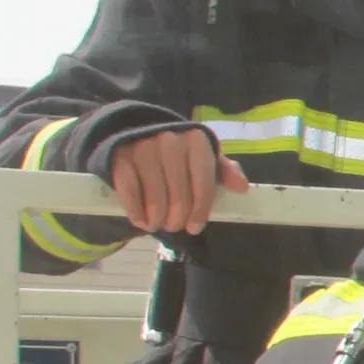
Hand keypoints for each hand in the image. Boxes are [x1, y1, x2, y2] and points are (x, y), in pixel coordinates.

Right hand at [109, 125, 249, 235]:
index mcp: (196, 141)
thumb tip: (242, 187)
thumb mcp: (203, 159)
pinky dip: (137, 213)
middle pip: (179, 194)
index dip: (201, 209)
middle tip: (175, 226)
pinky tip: (141, 221)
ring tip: (158, 224)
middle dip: (177, 218)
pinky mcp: (120, 158)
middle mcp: (170, 140)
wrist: (136, 137)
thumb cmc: (178, 156)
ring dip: (157, 219)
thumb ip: (223, 172)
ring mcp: (143, 148)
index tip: (195, 226)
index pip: (204, 182)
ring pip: (155, 196)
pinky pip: (130, 193)